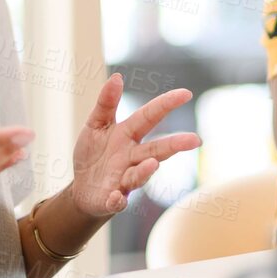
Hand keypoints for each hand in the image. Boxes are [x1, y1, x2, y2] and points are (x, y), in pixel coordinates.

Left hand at [69, 74, 201, 217]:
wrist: (81, 189)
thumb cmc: (93, 153)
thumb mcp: (95, 124)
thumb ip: (106, 103)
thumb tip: (118, 77)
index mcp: (128, 134)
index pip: (150, 116)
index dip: (166, 104)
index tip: (186, 93)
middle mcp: (132, 157)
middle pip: (156, 149)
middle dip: (174, 144)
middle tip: (194, 140)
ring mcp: (124, 179)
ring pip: (138, 175)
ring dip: (145, 171)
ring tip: (153, 165)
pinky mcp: (112, 199)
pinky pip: (117, 200)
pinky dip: (117, 200)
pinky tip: (116, 197)